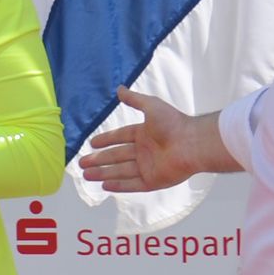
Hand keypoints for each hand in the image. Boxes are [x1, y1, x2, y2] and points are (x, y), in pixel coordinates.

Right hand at [77, 87, 225, 192]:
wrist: (191, 143)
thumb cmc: (173, 124)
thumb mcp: (151, 106)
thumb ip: (134, 99)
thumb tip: (119, 88)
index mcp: (144, 134)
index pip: (120, 137)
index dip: (106, 140)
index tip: (91, 144)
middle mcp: (145, 151)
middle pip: (117, 156)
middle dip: (99, 160)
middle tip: (81, 163)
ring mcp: (149, 167)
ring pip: (120, 171)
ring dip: (103, 173)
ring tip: (86, 175)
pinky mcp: (153, 181)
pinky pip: (132, 184)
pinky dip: (118, 185)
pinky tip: (104, 186)